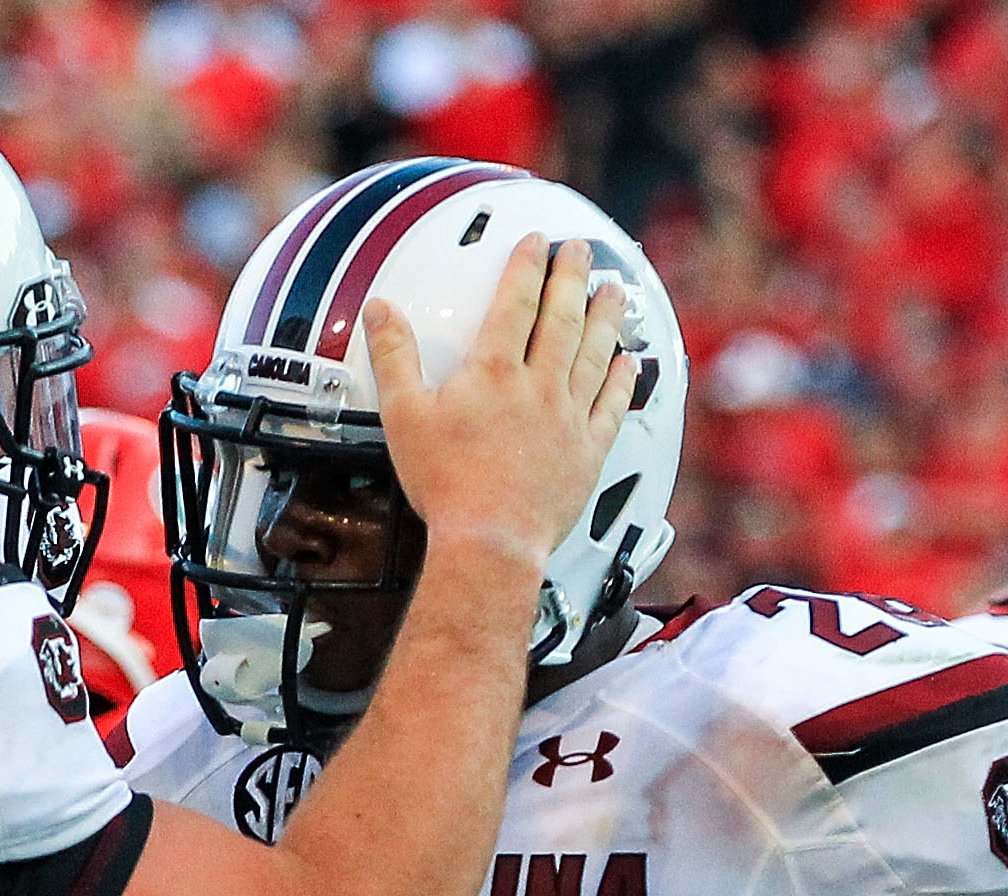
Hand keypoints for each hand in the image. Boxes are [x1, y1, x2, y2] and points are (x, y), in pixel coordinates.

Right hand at [366, 232, 635, 571]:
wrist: (491, 541)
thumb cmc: (447, 485)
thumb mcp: (404, 416)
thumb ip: (394, 357)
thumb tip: (381, 312)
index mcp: (494, 372)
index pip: (515, 303)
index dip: (527, 266)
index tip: (536, 243)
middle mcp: (538, 386)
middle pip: (562, 317)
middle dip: (572, 276)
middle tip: (580, 250)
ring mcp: (569, 417)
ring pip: (595, 352)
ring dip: (606, 316)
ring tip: (614, 290)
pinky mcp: (588, 451)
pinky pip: (612, 405)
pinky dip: (622, 379)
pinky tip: (627, 362)